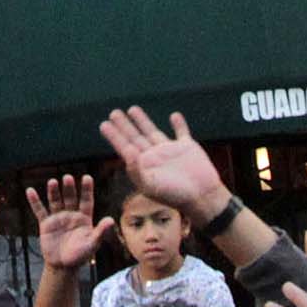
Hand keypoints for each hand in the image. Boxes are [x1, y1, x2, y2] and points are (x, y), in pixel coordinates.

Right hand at [27, 173, 107, 270]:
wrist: (63, 266)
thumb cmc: (80, 255)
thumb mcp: (92, 244)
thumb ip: (101, 232)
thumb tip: (111, 220)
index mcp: (84, 218)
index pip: (86, 200)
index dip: (87, 189)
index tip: (87, 177)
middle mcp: (71, 214)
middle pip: (70, 198)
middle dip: (69, 188)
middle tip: (67, 178)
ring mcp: (58, 218)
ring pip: (55, 201)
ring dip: (53, 191)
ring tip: (53, 181)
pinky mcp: (46, 224)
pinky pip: (40, 210)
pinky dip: (35, 201)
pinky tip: (30, 191)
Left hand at [98, 108, 229, 222]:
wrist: (202, 197)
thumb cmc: (175, 195)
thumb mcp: (151, 186)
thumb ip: (136, 170)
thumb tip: (126, 151)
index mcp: (144, 166)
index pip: (125, 147)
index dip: (114, 136)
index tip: (104, 124)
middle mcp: (155, 157)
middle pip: (136, 137)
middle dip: (124, 125)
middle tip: (114, 113)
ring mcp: (171, 152)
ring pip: (153, 132)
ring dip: (143, 121)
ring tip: (132, 109)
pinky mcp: (187, 147)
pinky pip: (182, 132)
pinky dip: (179, 124)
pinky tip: (174, 115)